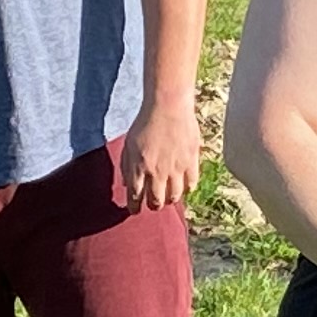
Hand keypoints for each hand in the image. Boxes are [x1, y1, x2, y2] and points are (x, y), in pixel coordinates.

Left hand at [118, 91, 203, 211]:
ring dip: (170, 200)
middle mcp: (157, 172)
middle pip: (156, 201)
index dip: (134, 207)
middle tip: (153, 205)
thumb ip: (126, 166)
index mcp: (138, 167)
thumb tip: (127, 185)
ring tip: (168, 198)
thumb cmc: (146, 122)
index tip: (134, 211)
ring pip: (174, 196)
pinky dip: (187, 188)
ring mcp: (175, 168)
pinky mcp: (191, 161)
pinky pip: (191, 183)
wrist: (168, 106)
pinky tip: (184, 186)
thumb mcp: (128, 144)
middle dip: (153, 206)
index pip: (135, 197)